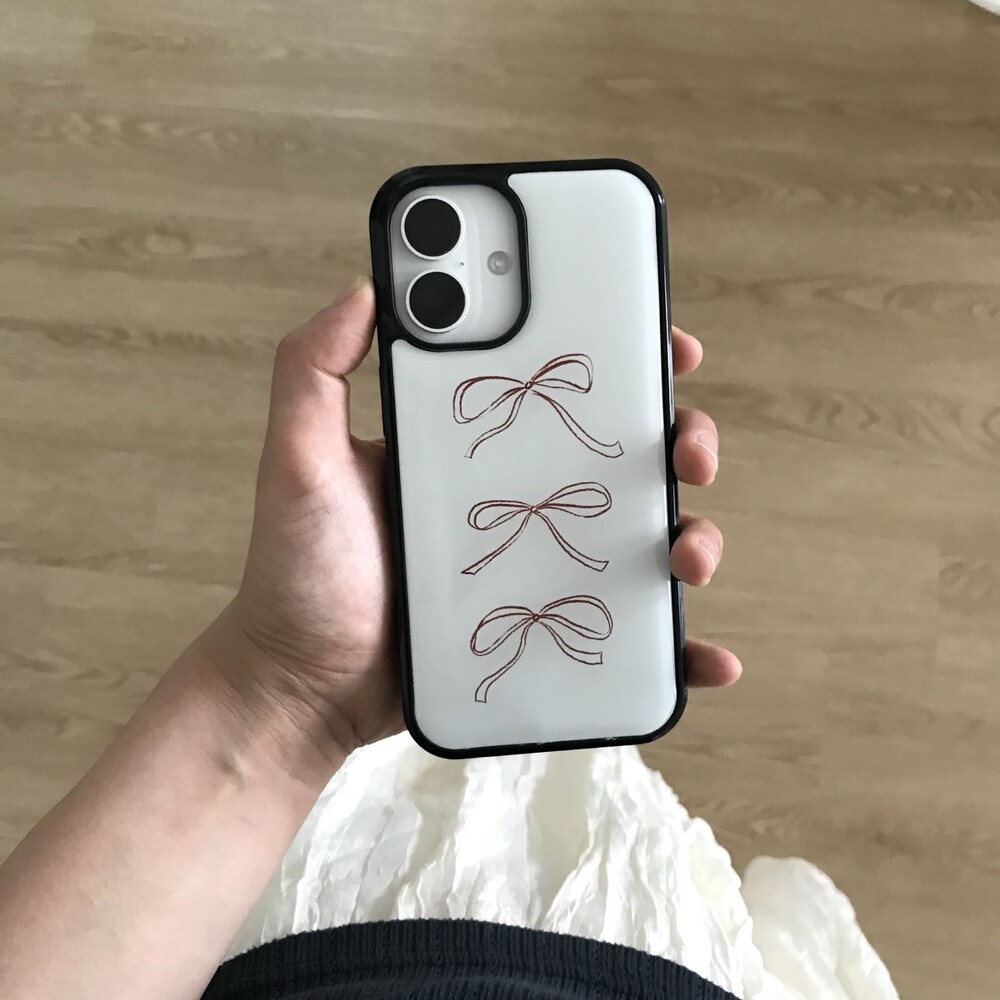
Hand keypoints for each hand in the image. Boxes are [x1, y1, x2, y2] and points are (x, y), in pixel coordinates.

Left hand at [211, 278, 739, 761]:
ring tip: (689, 559)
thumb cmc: (299, 575)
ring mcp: (536, 566)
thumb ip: (313, 372)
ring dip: (693, 536)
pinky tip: (705, 659)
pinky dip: (676, 648)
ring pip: (640, 537)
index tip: (663, 340)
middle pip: (621, 455)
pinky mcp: (544, 633)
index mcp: (473, 446)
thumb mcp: (300, 462)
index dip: (622, 355)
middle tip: (690, 452)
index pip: (560, 384)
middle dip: (678, 440)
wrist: (304, 688)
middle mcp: (517, 497)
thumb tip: (369, 286)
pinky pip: (627, 637)